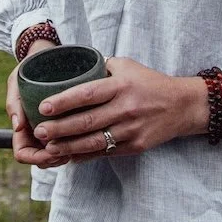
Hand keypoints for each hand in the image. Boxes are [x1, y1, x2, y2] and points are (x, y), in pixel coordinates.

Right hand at [6, 40, 71, 168]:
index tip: (50, 149)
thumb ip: (14, 101)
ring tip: (78, 146)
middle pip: (42, 159)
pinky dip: (76, 145)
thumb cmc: (30, 69)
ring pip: (57, 154)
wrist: (48, 56)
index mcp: (23, 126)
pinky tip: (86, 139)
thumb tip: (18, 126)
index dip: (35, 157)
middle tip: (68, 152)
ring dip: (66, 155)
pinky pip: (70, 142)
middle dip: (53, 160)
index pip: (23, 153)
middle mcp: (37, 131)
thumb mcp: (16, 81)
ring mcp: (52, 128)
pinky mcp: (67, 122)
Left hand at [33, 56, 208, 162]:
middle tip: (39, 131)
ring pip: (94, 141)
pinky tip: (69, 155)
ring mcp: (131, 130)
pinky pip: (105, 152)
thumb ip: (101, 68)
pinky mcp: (135, 146)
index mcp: (121, 86)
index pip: (87, 93)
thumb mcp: (128, 67)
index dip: (64, 101)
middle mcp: (125, 108)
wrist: (182, 106)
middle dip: (59, 128)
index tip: (44, 107)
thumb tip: (73, 69)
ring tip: (48, 147)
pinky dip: (85, 155)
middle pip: (87, 121)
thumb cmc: (150, 83)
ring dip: (68, 146)